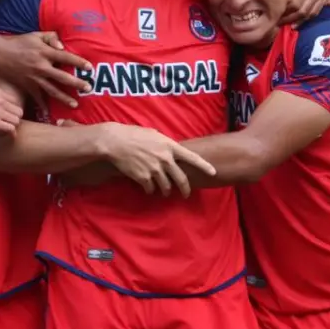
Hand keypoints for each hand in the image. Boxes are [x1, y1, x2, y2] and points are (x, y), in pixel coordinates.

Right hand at [0, 32, 90, 108]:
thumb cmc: (19, 42)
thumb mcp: (36, 35)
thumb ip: (51, 37)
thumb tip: (63, 47)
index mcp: (45, 53)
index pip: (65, 58)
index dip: (78, 62)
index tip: (89, 68)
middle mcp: (41, 67)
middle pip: (62, 77)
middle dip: (76, 83)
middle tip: (88, 88)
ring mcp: (34, 78)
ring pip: (52, 90)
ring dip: (64, 98)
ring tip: (75, 104)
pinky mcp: (27, 86)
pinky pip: (37, 97)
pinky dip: (43, 106)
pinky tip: (49, 113)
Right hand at [0, 87, 23, 133]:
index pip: (15, 101)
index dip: (12, 111)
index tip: (7, 117)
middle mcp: (0, 100)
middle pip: (19, 111)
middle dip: (14, 120)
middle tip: (6, 125)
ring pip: (17, 121)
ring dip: (12, 127)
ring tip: (3, 131)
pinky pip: (11, 129)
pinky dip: (9, 134)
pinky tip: (2, 136)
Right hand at [96, 122, 215, 197]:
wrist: (115, 142)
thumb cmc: (134, 134)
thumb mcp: (154, 134)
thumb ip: (165, 144)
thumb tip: (172, 152)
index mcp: (170, 146)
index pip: (192, 158)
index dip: (204, 166)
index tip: (213, 172)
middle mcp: (165, 159)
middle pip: (181, 179)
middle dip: (185, 189)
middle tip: (186, 194)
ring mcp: (154, 170)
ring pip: (166, 187)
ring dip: (165, 191)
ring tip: (163, 191)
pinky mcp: (143, 178)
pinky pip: (151, 189)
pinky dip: (150, 190)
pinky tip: (148, 188)